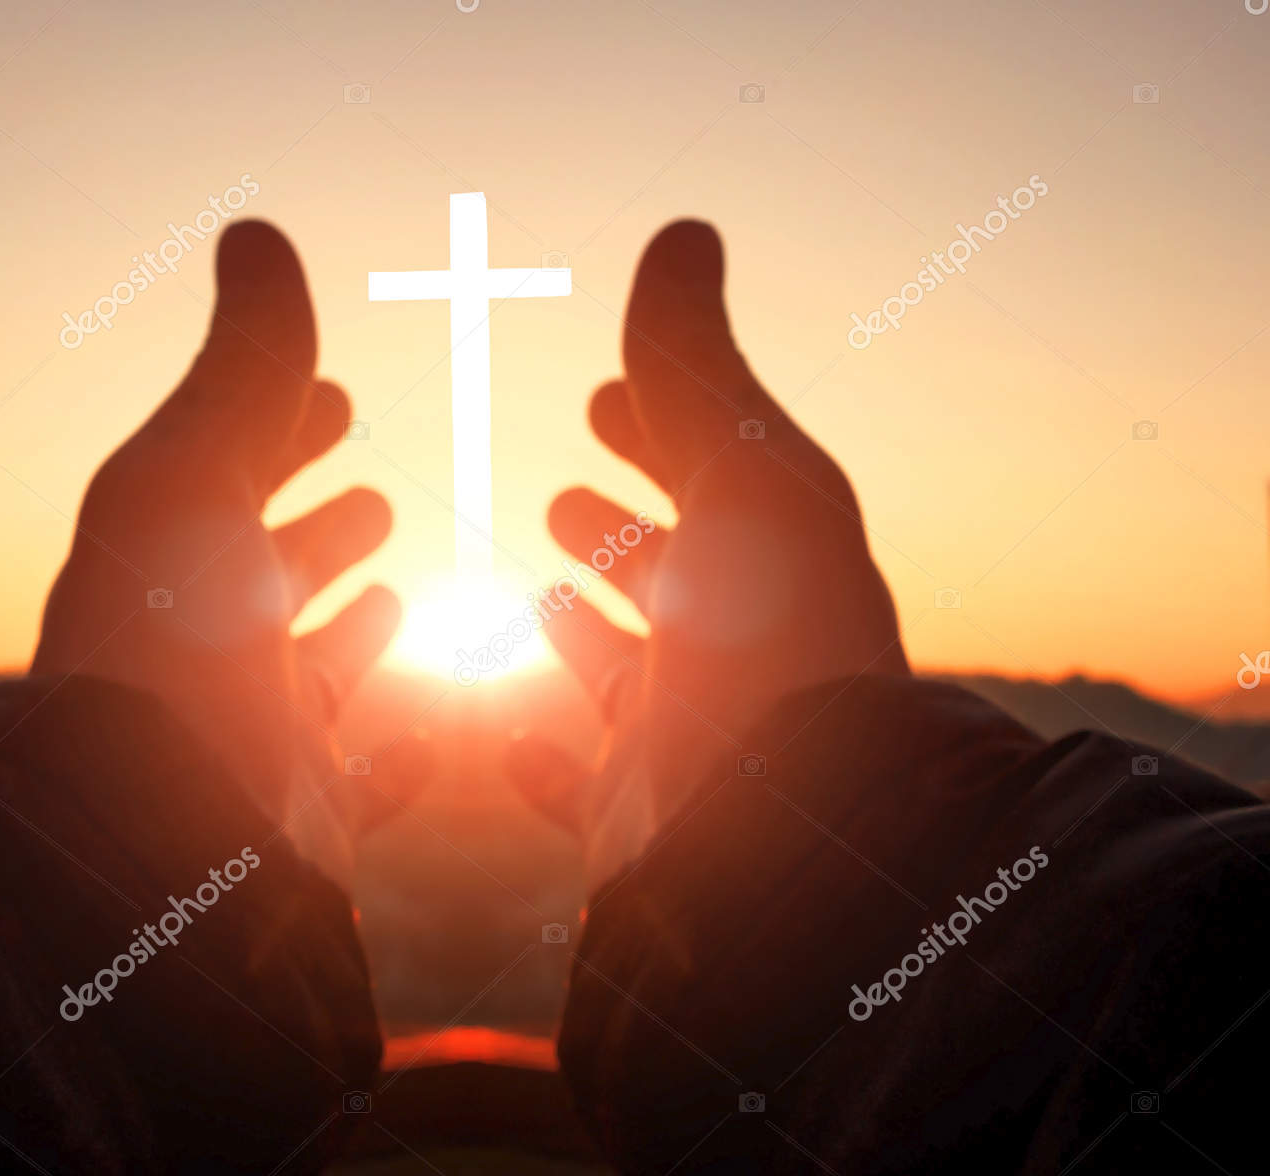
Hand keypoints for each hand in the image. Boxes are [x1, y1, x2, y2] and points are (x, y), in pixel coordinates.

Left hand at [32, 221, 426, 886]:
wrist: (159, 843)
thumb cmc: (171, 649)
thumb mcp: (197, 479)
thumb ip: (244, 368)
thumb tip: (257, 235)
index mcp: (170, 564)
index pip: (231, 476)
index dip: (282, 432)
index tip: (333, 400)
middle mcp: (206, 655)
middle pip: (268, 578)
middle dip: (320, 530)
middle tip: (369, 500)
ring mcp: (255, 741)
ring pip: (312, 679)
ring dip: (353, 634)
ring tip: (401, 594)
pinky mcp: (304, 820)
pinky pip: (360, 786)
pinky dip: (398, 761)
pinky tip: (432, 740)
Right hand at [511, 220, 907, 888]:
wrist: (772, 839)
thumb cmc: (763, 643)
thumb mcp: (738, 474)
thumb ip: (693, 366)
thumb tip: (684, 233)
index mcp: (770, 564)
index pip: (710, 478)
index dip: (656, 433)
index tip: (598, 403)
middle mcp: (732, 653)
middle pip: (669, 576)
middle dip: (616, 529)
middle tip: (562, 496)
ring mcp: (681, 741)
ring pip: (623, 677)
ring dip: (580, 632)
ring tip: (530, 592)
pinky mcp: (633, 821)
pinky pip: (577, 787)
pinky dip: (541, 763)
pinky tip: (507, 740)